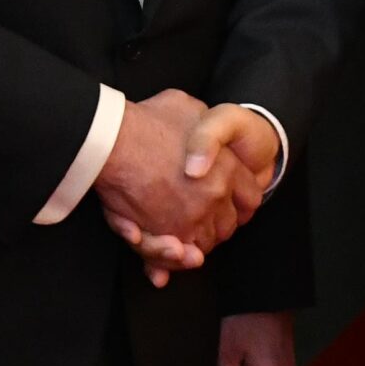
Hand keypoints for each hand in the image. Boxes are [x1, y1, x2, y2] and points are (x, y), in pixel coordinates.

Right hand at [94, 91, 267, 286]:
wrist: (114, 141)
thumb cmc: (147, 121)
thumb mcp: (187, 107)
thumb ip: (202, 124)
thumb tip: (202, 123)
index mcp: (228, 167)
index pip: (250, 197)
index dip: (238, 202)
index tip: (226, 203)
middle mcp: (215, 196)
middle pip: (228, 225)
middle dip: (217, 226)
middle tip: (201, 221)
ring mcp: (193, 218)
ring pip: (204, 244)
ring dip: (195, 245)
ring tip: (181, 238)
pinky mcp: (167, 236)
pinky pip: (178, 257)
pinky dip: (172, 259)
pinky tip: (167, 253)